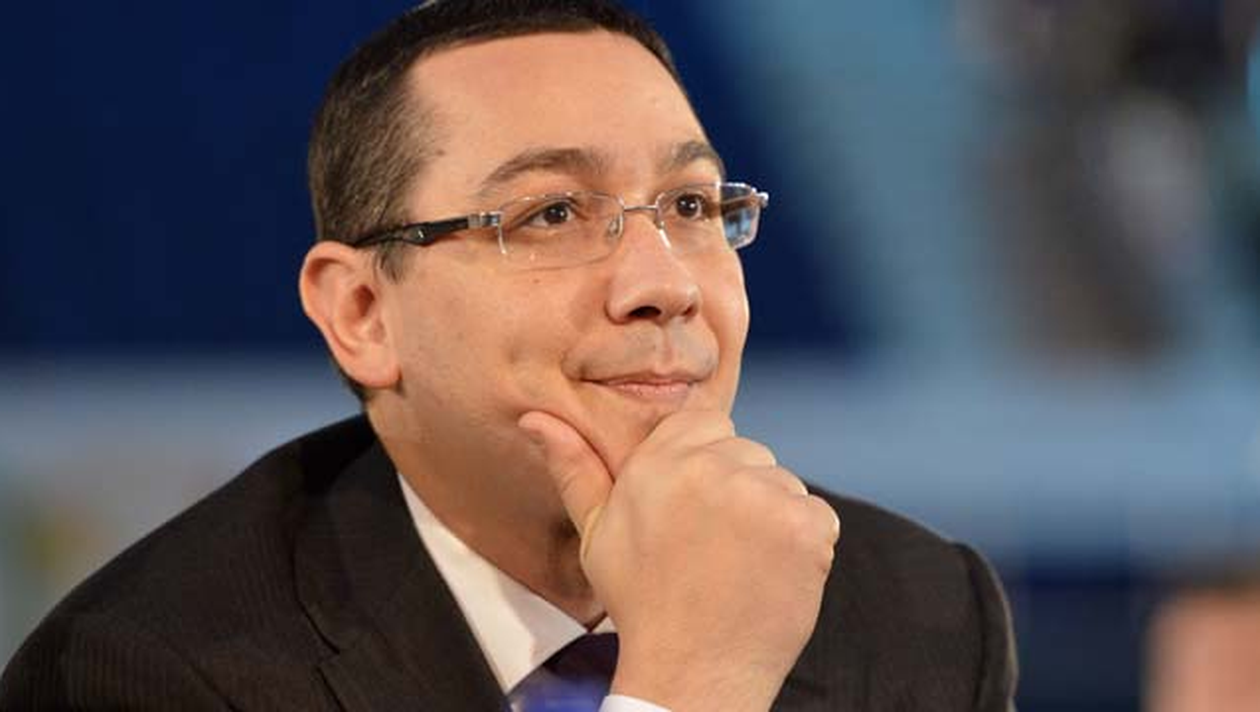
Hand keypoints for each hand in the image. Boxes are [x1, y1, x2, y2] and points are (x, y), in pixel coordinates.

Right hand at [518, 409, 840, 710]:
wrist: (691, 672)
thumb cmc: (641, 602)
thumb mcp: (596, 532)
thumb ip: (573, 467)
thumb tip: (536, 418)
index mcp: (660, 461)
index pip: (707, 423)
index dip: (703, 465)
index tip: (694, 510)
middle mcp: (713, 469)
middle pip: (748, 453)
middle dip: (738, 490)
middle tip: (714, 546)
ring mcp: (764, 496)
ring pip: (782, 483)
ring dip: (772, 516)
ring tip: (740, 564)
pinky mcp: (805, 526)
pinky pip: (816, 515)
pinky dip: (803, 544)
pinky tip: (770, 574)